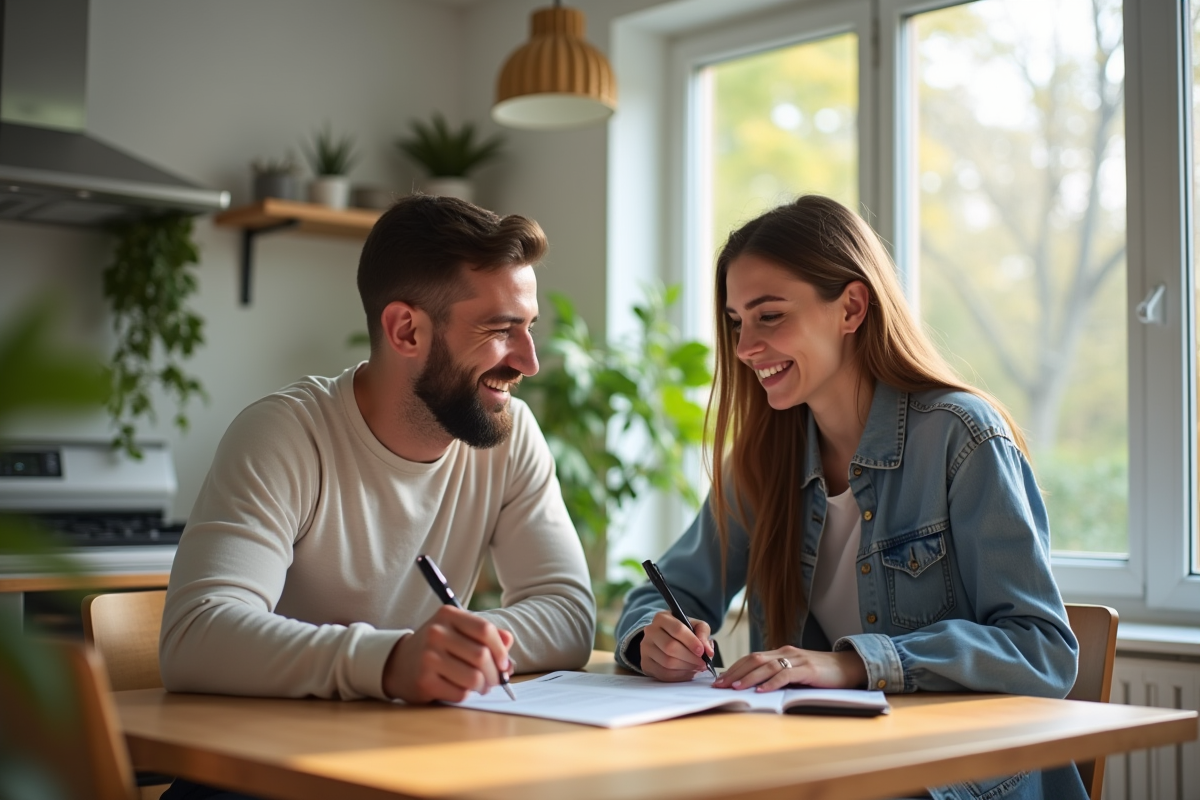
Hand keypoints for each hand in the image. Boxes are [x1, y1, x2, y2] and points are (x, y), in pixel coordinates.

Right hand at [382, 605, 514, 702]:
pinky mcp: (424, 681)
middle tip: (495, 680)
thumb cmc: (437, 646)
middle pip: (482, 656)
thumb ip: (485, 634)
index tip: (504, 663)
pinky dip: (466, 695)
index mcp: (448, 615)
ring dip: (483, 687)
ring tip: (481, 686)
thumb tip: (508, 642)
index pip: (485, 630)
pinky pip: (460, 693)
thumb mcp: (458, 631)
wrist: (398, 662)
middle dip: (495, 673)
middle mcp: (436, 633)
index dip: (500, 650)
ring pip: (474, 678)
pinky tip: (461, 689)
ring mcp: (428, 657)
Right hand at [638, 610, 714, 681]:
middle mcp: (650, 631)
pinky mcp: (645, 663)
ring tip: (696, 667)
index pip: (677, 629)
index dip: (691, 642)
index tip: (702, 652)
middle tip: (703, 663)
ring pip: (667, 662)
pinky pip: (663, 673)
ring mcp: (646, 648)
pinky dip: (679, 675)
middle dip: (690, 658)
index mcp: (662, 618)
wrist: (664, 638)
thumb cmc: (682, 632)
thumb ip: (703, 634)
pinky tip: (687, 672)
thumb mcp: (695, 626)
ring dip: (686, 668)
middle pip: (670, 647)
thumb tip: (708, 652)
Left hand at [712, 647, 866, 691]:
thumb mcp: (796, 672)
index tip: (720, 680)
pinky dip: (772, 683)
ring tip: (736, 687)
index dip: (734, 668)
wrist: (848, 666)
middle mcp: (786, 653)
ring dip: (749, 677)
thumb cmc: (821, 673)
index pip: (752, 658)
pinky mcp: (808, 669)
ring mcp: (797, 659)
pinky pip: (786, 675)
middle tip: (720, 684)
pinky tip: (761, 690)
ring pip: (767, 666)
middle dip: (735, 672)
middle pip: (754, 660)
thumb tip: (755, 689)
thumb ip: (779, 675)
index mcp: (781, 653)